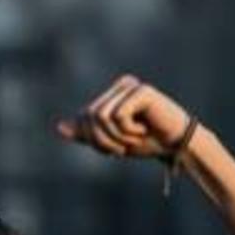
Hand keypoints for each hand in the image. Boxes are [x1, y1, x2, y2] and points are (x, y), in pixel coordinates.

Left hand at [55, 74, 196, 160]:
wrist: (176, 146)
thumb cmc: (146, 142)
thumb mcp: (110, 141)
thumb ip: (86, 134)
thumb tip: (59, 127)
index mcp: (111, 95)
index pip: (83, 117)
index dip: (93, 139)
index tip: (113, 149)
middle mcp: (121, 85)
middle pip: (89, 116)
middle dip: (102, 140)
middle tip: (122, 148)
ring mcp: (131, 86)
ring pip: (100, 116)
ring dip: (115, 137)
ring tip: (133, 139)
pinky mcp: (142, 91)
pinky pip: (117, 116)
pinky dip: (127, 131)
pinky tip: (143, 130)